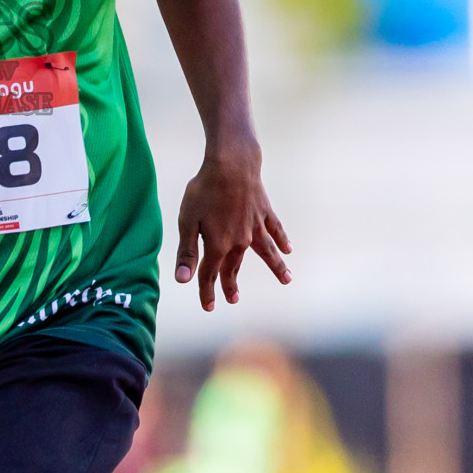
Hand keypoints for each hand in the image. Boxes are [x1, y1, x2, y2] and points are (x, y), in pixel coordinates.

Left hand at [173, 137, 290, 310]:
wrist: (231, 165)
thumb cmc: (205, 191)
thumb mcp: (187, 221)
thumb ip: (187, 252)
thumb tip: (183, 280)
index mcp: (218, 245)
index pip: (210, 274)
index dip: (207, 291)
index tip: (208, 307)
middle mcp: (240, 241)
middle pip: (234, 267)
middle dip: (231, 284)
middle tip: (232, 299)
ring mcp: (255, 227)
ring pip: (267, 253)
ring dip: (276, 267)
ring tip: (287, 280)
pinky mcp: (265, 212)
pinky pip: (276, 230)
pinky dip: (282, 240)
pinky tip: (289, 249)